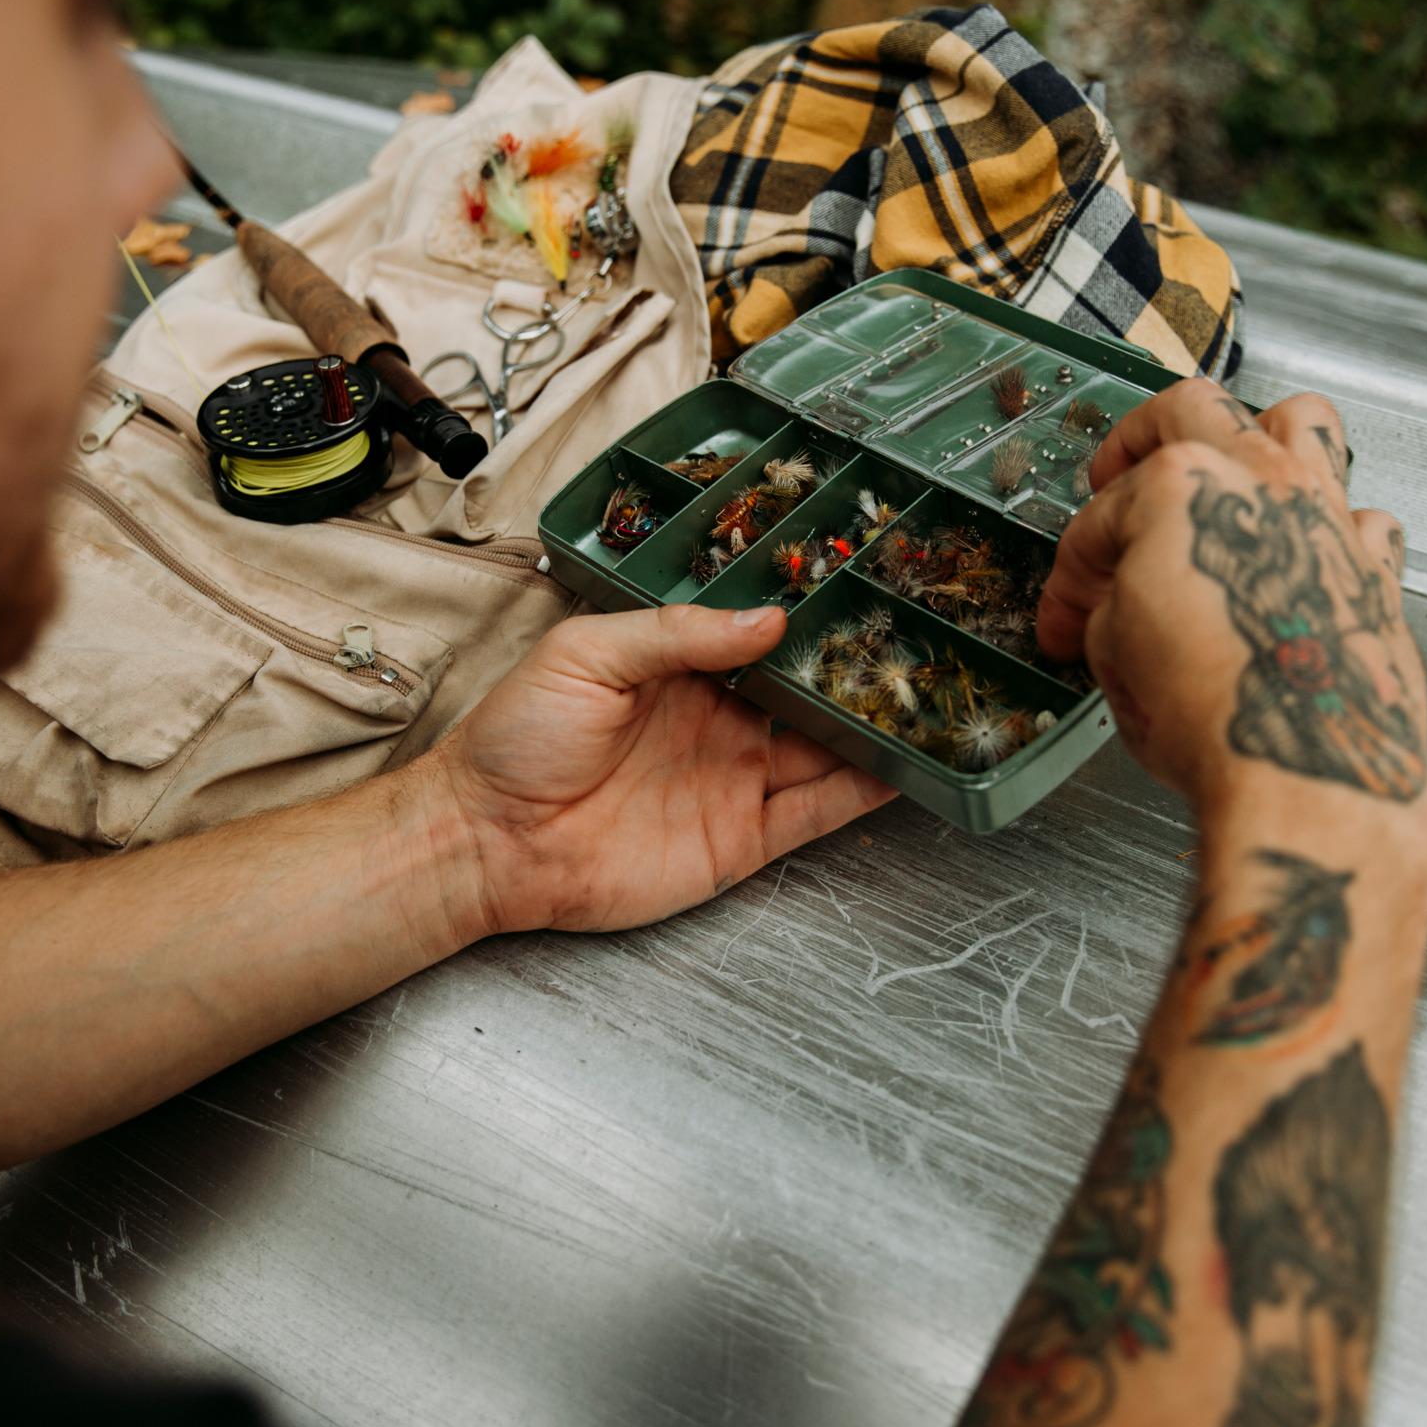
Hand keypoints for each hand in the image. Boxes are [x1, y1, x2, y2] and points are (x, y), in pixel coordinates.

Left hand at [421, 605, 894, 934]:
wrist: (489, 841)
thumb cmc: (517, 739)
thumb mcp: (587, 654)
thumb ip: (679, 633)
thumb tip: (766, 620)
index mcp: (682, 670)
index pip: (762, 636)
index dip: (810, 616)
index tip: (863, 585)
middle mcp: (720, 722)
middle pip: (808, 693)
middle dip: (861, 669)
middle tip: (921, 638)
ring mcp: (736, 780)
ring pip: (827, 750)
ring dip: (877, 729)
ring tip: (937, 697)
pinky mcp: (743, 839)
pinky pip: (817, 813)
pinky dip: (864, 792)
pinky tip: (907, 766)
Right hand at [1036, 379, 1426, 815]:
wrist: (1306, 772)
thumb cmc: (1214, 716)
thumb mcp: (1111, 657)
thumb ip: (1110, 607)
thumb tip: (1118, 608)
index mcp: (1178, 487)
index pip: (1102, 518)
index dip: (1072, 570)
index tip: (1067, 610)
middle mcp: (1261, 480)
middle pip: (1191, 412)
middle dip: (1141, 441)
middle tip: (1118, 478)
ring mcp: (1326, 513)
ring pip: (1302, 420)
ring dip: (1257, 435)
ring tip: (1231, 469)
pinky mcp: (1375, 566)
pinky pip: (1361, 514)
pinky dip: (1330, 526)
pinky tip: (1306, 554)